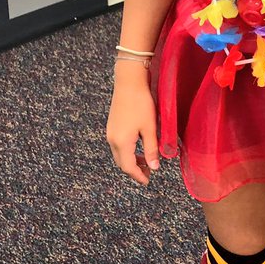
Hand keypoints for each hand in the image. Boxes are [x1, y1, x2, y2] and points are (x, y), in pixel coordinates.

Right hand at [105, 65, 160, 186]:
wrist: (129, 82)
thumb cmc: (141, 103)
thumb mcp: (150, 128)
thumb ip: (151, 149)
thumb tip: (153, 168)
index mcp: (121, 142)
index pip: (128, 167)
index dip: (138, 176)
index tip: (148, 181)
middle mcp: (112, 139)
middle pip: (121, 163)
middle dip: (134, 170)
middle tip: (148, 173)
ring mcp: (110, 132)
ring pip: (119, 154)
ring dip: (131, 160)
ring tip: (145, 161)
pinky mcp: (112, 125)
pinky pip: (118, 145)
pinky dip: (128, 151)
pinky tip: (138, 147)